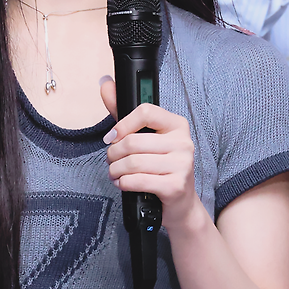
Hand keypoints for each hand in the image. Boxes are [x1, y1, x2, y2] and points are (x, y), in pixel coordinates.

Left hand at [100, 77, 199, 227]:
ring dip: (115, 171)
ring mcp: (182, 164)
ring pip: (132, 162)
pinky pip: (137, 180)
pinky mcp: (176, 186)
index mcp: (177, 125)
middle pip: (133, 142)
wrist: (180, 204)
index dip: (122, 124)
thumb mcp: (146, 139)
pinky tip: (124, 184)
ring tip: (115, 174)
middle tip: (111, 161)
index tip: (112, 136)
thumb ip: (124, 113)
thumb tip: (105, 84)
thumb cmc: (160, 168)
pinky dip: (123, 183)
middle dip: (113, 154)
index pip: (145, 112)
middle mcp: (184, 142)